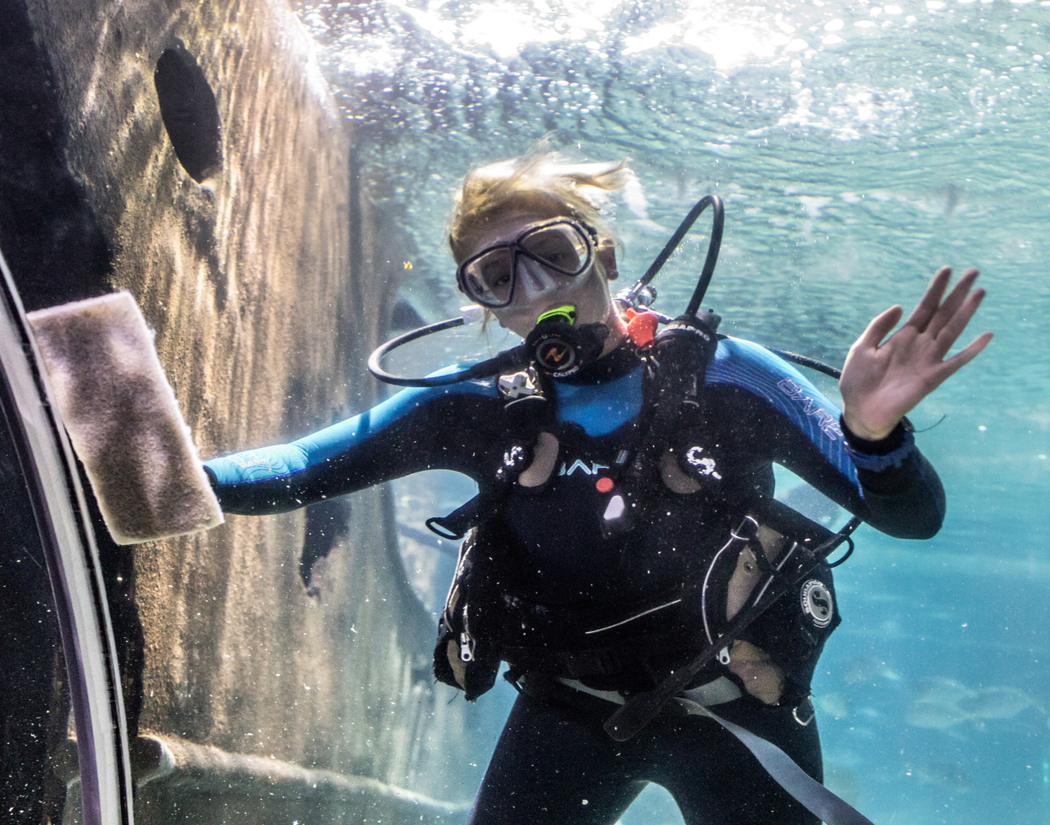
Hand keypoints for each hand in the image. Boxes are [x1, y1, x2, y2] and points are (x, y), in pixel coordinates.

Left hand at [840, 267, 992, 440]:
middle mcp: (920, 344)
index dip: (935, 289)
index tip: (947, 269)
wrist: (860, 410)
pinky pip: (956, 361)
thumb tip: (900, 306)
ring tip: (980, 293)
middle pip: (943, 313)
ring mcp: (928, 359)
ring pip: (952, 330)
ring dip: (966, 312)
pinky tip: (986, 335)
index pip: (924, 307)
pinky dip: (972, 350)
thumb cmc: (858, 381)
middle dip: (957, 293)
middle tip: (974, 272)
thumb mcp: (862, 348)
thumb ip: (879, 327)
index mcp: (903, 335)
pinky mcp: (933, 377)